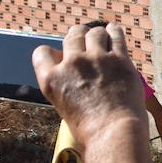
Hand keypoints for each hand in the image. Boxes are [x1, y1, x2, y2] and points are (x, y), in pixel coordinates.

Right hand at [32, 23, 146, 148]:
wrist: (113, 132)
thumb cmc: (89, 127)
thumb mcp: (63, 104)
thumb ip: (64, 82)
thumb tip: (71, 66)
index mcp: (50, 78)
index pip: (42, 51)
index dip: (52, 53)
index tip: (61, 56)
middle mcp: (71, 64)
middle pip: (72, 36)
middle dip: (78, 37)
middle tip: (84, 41)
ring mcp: (96, 59)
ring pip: (94, 32)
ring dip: (97, 34)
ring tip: (102, 37)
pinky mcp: (120, 59)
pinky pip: (116, 35)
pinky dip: (114, 31)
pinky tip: (113, 31)